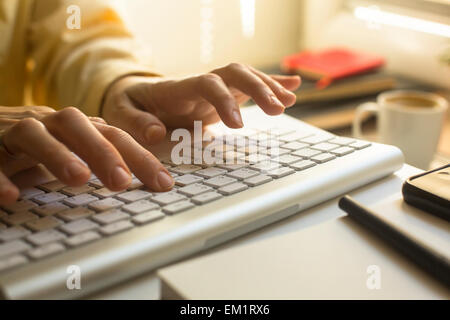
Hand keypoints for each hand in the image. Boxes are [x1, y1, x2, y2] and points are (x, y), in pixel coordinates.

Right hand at [0, 106, 173, 204]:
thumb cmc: (34, 145)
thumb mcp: (70, 148)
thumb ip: (98, 157)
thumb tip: (143, 178)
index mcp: (74, 128)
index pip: (113, 136)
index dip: (140, 157)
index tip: (164, 184)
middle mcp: (47, 124)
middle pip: (79, 126)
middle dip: (103, 152)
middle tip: (121, 181)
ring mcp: (13, 132)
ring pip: (35, 134)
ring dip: (58, 155)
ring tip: (78, 179)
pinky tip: (12, 197)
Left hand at [101, 63, 300, 146]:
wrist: (135, 94)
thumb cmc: (129, 104)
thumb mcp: (121, 113)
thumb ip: (136, 122)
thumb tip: (157, 132)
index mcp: (177, 87)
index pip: (207, 84)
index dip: (224, 100)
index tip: (238, 124)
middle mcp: (200, 82)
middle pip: (234, 73)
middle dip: (258, 88)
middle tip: (276, 110)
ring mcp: (213, 87)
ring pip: (245, 77)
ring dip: (269, 87)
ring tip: (289, 102)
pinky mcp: (221, 95)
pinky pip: (248, 86)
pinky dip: (271, 85)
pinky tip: (292, 88)